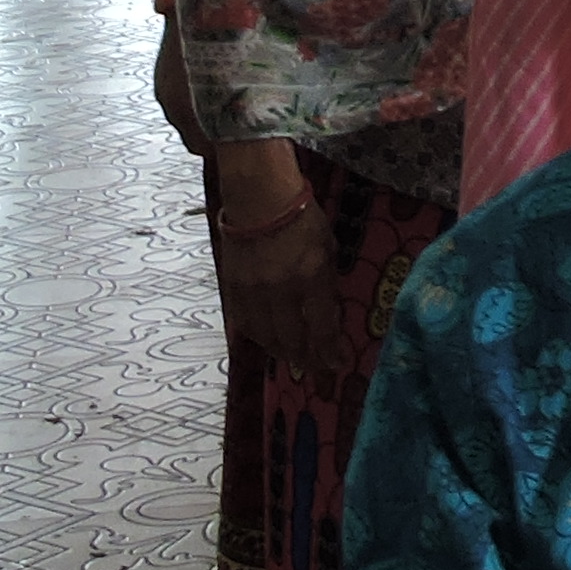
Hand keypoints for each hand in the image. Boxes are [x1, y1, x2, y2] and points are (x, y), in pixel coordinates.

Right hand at [210, 148, 340, 370]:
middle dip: (307, 360)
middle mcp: (280, 289)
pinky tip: (270, 341)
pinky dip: (260, 337)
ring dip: (283, 353)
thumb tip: (328, 315)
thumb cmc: (303, 217)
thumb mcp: (328, 247)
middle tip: (317, 371)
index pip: (321, 327)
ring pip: (266, 337)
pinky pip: (246, 324)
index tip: (337, 366)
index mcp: (310, 276)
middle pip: (292, 339)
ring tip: (295, 359)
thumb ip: (327, 282)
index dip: (329, 352)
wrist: (259, 198)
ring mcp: (253, 291)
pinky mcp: (234, 288)